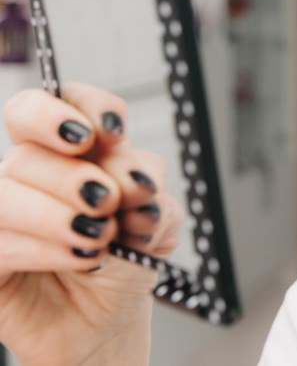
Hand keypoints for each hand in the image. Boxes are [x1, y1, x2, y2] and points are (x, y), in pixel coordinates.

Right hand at [0, 83, 183, 365]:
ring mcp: (3, 209)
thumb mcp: (157, 218)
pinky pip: (0, 239)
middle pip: (30, 147)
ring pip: (6, 189)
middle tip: (107, 199)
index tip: (111, 130)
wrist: (109, 320)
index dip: (85, 105)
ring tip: (99, 238)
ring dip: (58, 214)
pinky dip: (45, 248)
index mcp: (73, 148)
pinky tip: (82, 258)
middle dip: (72, 173)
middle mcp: (30, 171)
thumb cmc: (127, 257)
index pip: (62, 99)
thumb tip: (132, 178)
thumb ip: (149, 189)